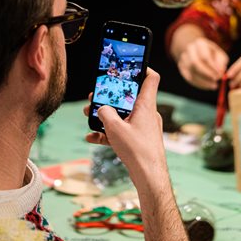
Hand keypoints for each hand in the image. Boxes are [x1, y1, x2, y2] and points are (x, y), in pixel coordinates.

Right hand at [84, 69, 166, 186]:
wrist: (149, 176)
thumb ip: (104, 113)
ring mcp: (144, 127)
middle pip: (129, 96)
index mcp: (146, 104)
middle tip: (96, 96)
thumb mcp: (114, 128)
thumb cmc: (137, 150)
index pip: (151, 78)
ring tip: (89, 116)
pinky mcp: (140, 139)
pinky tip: (91, 137)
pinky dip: (108, 132)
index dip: (142, 67)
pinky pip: (122, 130)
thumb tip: (101, 109)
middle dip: (111, 96)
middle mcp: (147, 113)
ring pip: (123, 114)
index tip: (130, 63)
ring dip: (106, 114)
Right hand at [177, 38, 228, 89]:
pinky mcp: (181, 66)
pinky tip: (206, 86)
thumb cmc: (212, 54)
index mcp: (200, 43)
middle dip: (206, 74)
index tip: (220, 75)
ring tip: (213, 86)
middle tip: (215, 82)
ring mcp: (184, 57)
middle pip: (195, 63)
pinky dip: (198, 84)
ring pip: (191, 71)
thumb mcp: (219, 54)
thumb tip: (220, 72)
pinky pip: (188, 77)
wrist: (197, 51)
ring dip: (203, 81)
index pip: (205, 56)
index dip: (212, 68)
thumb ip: (221, 63)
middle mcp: (190, 49)